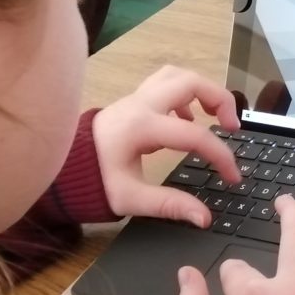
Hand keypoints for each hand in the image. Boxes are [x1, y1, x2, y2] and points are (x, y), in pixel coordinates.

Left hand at [92, 66, 241, 227]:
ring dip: (203, 91)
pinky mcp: (134, 100)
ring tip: (215, 117)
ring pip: (179, 75)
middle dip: (220, 100)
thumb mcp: (131, 199)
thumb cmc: (95, 181)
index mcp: (142, 128)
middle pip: (192, 81)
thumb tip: (204, 218)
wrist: (63, 166)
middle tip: (232, 128)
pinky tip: (189, 119)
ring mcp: (136, 97)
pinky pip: (167, 83)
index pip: (195, 135)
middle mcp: (141, 104)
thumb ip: (170, 206)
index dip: (222, 156)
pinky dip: (186, 95)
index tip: (232, 177)